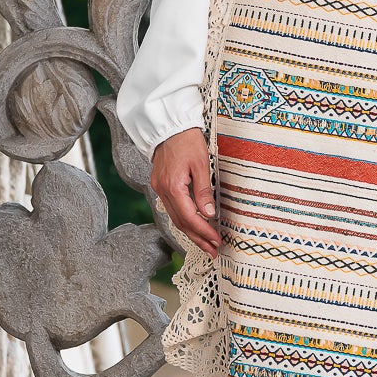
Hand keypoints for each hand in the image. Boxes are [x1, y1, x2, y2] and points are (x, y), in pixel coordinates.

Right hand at [150, 128, 219, 255]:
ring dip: (191, 233)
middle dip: (197, 238)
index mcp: (172, 186)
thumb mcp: (201, 164)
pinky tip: (193, 227)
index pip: (189, 217)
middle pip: (180, 222)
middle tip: (212, 251)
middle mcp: (162, 191)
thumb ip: (204, 191)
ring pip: (175, 218)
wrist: (169, 125)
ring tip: (205, 244)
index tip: (216, 240)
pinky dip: (184, 220)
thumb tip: (208, 214)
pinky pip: (172, 209)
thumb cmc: (187, 140)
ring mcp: (159, 188)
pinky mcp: (161, 185)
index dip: (203, 231)